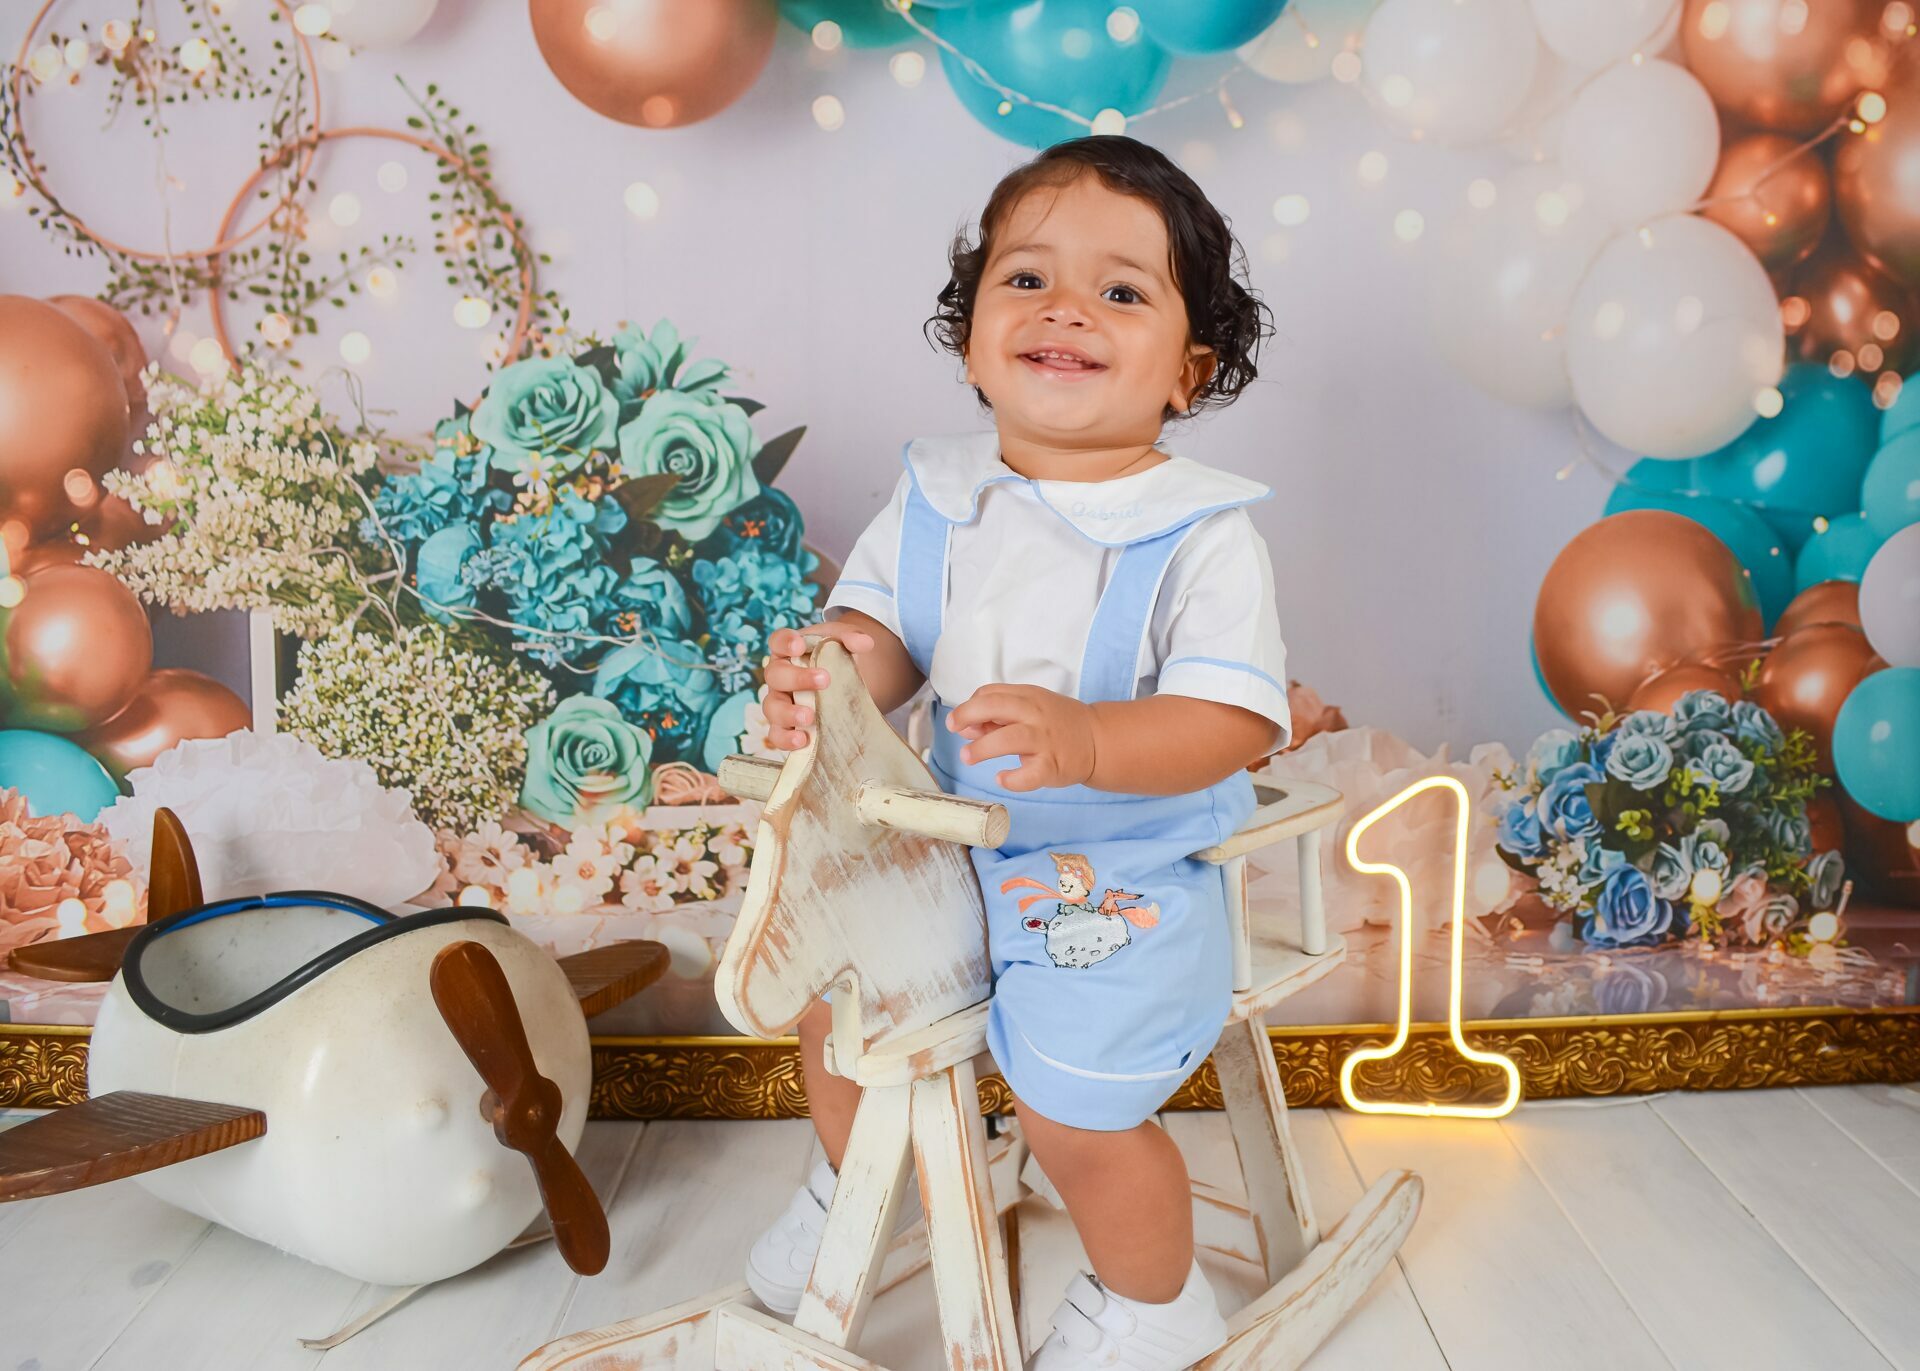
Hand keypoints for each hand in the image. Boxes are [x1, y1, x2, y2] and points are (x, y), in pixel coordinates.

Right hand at [761, 622, 874, 749]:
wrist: (840, 683)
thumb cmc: (834, 658)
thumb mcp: (843, 642)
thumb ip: (851, 637)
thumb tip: (866, 643)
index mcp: (788, 651)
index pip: (778, 641)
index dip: (785, 643)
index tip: (799, 646)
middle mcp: (779, 677)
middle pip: (775, 676)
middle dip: (797, 679)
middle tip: (824, 680)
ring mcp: (779, 703)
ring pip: (772, 708)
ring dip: (789, 713)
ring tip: (809, 718)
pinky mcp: (785, 727)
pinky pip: (777, 735)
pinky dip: (786, 739)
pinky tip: (803, 740)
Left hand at [945, 685, 1095, 791]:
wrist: (1098, 740)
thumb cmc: (1057, 723)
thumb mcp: (1030, 710)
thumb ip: (997, 717)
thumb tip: (964, 725)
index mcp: (1028, 697)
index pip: (991, 693)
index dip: (970, 705)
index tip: (960, 720)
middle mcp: (1035, 715)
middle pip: (995, 706)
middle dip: (967, 715)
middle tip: (952, 728)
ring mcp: (1044, 740)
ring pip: (1007, 739)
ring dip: (981, 748)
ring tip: (967, 757)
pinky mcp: (1052, 765)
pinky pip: (1029, 774)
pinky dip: (1012, 779)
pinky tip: (1002, 779)